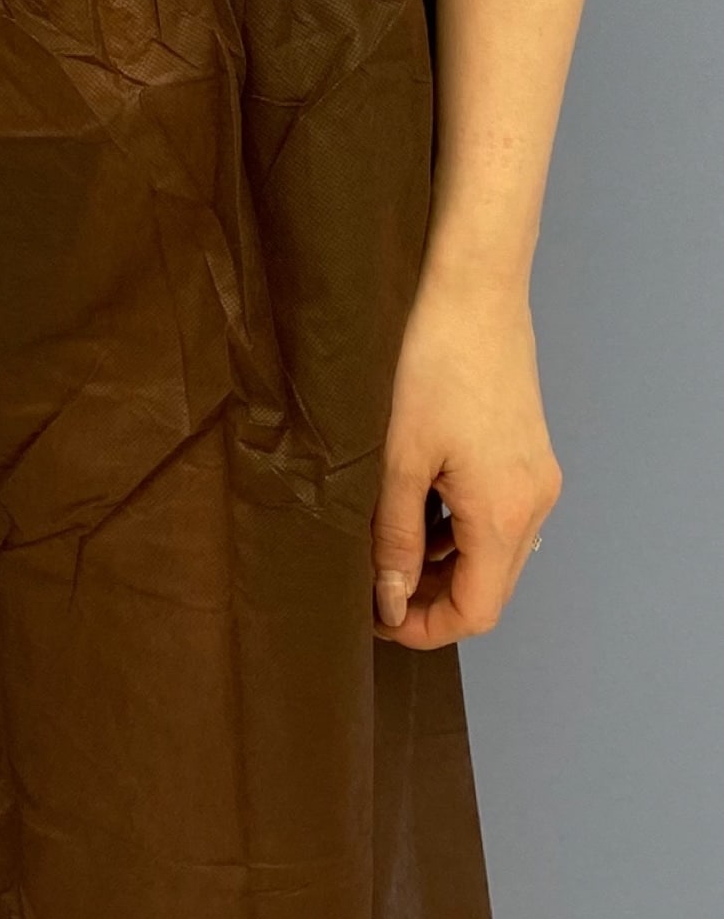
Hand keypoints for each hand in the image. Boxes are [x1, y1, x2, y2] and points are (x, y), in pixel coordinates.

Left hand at [371, 273, 561, 648]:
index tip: (379, 618)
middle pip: (491, 588)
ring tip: (392, 546)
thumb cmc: (432, 364)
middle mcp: (535, 505)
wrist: (476, 291)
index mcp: (505, 515)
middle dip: (435, 601)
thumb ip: (397, 537)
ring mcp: (539, 479)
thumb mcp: (400, 458)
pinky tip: (423, 506)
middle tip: (378, 588)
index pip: (477, 611)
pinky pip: (502, 517)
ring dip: (448, 565)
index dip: (426, 627)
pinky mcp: (532, 455)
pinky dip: (465, 530)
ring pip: (497, 554)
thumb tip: (392, 600)